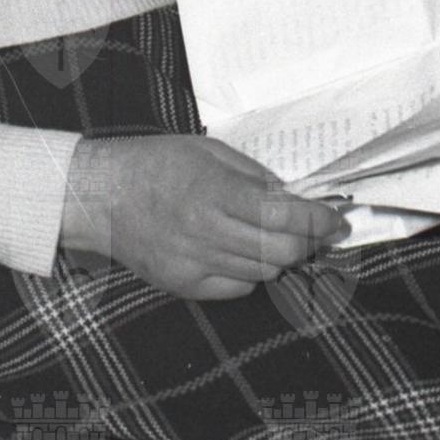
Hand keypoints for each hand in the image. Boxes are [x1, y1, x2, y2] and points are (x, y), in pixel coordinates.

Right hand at [60, 134, 349, 298]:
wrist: (101, 197)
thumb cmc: (155, 164)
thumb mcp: (209, 151)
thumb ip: (253, 175)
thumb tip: (292, 198)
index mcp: (213, 192)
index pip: (283, 216)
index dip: (319, 221)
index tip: (338, 220)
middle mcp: (206, 232)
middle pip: (281, 251)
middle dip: (307, 241)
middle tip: (315, 229)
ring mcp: (195, 264)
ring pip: (264, 271)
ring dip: (280, 255)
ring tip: (275, 235)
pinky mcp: (185, 285)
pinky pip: (238, 287)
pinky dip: (251, 271)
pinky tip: (240, 250)